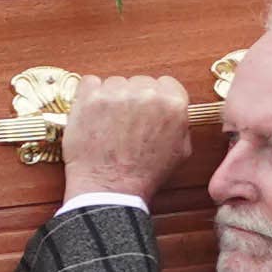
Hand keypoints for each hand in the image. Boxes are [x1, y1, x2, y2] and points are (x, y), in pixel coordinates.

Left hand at [58, 71, 197, 201]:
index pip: (166, 83)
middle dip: (134, 98)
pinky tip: (94, 115)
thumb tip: (175, 112)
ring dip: (112, 98)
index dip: (156, 98)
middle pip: (140, 82)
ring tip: (110, 124)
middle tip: (127, 121)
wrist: (109, 189)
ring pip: (115, 82)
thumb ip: (181, 124)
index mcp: (172, 104)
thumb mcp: (180, 152)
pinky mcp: (90, 97)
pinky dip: (90, 95)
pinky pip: (90, 83)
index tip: (147, 109)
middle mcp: (146, 93)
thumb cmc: (143, 175)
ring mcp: (116, 93)